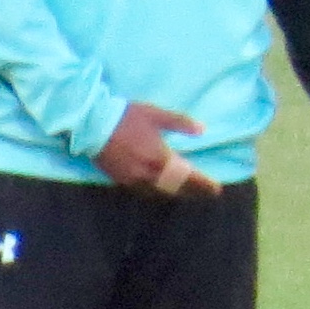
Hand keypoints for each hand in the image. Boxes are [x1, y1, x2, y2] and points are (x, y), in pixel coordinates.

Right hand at [95, 103, 222, 196]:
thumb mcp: (156, 114)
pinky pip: (145, 192)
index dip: (203, 184)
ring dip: (177, 194)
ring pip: (161, 193)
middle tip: (206, 193)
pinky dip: (159, 193)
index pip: (188, 176)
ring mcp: (134, 180)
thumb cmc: (126, 116)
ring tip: (189, 193)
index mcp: (160, 157)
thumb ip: (180, 123)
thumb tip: (202, 130)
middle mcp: (149, 173)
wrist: (93, 124)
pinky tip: (163, 190)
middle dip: (194, 192)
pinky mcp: (121, 181)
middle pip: (177, 189)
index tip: (216, 189)